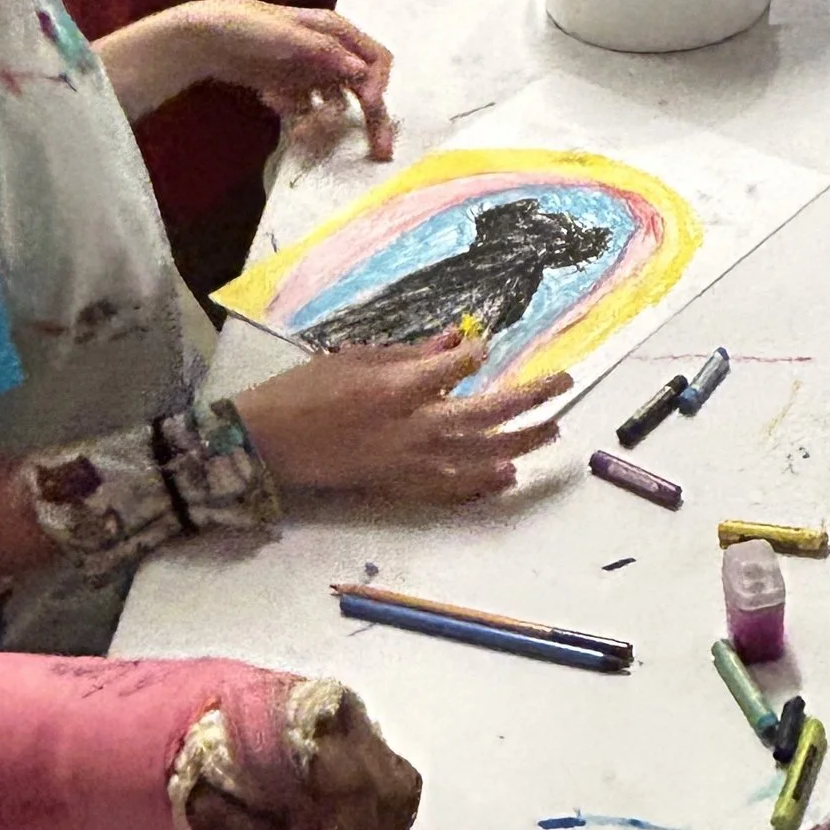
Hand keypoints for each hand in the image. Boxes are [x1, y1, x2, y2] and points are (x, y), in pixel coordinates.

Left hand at [180, 682, 420, 829]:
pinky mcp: (368, 735)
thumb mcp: (213, 816)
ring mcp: (360, 722)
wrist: (204, 726)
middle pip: (389, 784)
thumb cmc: (208, 774)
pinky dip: (387, 818)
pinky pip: (399, 778)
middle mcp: (341, 716)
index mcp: (300, 730)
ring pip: (402, 782)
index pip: (355, 784)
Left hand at [184, 3, 396, 161]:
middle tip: (380, 152)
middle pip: (364, 88)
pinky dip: (299, 115)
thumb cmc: (246, 26)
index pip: (375, 60)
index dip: (377, 84)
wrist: (204, 38)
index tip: (367, 106)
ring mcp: (312, 72)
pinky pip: (310, 110)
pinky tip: (274, 101)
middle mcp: (330, 53)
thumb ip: (325, 52)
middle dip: (373, 118)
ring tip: (302, 130)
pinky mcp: (293, 89)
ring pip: (337, 104)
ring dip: (325, 120)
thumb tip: (362, 70)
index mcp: (336, 31)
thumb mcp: (286, 35)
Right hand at [236, 334, 569, 506]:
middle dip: (531, 397)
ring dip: (523, 441)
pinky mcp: (401, 486)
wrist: (266, 445)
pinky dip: (485, 482)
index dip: (476, 353)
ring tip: (553, 427)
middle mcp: (413, 429)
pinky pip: (454, 488)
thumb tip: (454, 341)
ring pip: (483, 456)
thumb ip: (410, 354)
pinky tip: (510, 474)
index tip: (483, 344)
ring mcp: (410, 463)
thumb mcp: (355, 358)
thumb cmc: (303, 392)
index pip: (458, 368)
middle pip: (487, 415)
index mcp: (396, 389)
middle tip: (563, 382)